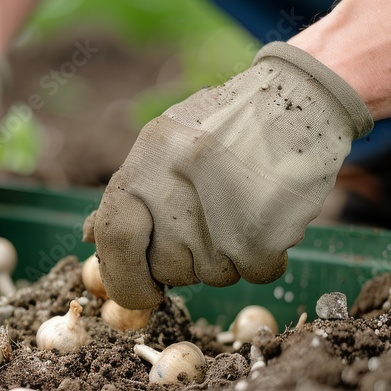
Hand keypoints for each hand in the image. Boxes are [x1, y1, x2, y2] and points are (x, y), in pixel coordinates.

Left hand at [85, 42, 373, 308]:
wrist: (300, 98)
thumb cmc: (225, 125)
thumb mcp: (162, 143)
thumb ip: (128, 194)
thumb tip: (90, 238)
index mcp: (142, 169)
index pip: (113, 240)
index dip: (123, 277)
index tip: (143, 293)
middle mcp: (174, 194)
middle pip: (167, 269)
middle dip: (187, 260)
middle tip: (212, 220)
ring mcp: (217, 217)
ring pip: (213, 275)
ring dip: (229, 255)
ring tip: (243, 205)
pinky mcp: (263, 234)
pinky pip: (256, 273)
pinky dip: (266, 256)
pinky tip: (268, 215)